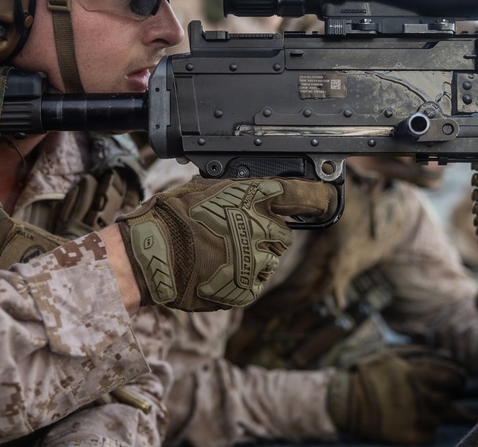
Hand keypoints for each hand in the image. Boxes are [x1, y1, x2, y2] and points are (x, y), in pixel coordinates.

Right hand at [117, 178, 337, 311]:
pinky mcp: (247, 288)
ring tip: (220, 253)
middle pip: (283, 233)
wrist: (151, 255)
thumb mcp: (206, 188)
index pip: (301, 195)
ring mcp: (256, 261)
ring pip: (270, 259)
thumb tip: (256, 193)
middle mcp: (261, 228)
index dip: (317, 197)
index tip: (326, 199)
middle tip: (235, 233)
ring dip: (254, 257)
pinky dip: (242, 278)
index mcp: (252, 198)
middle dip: (266, 233)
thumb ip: (238, 191)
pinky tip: (217, 269)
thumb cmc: (172, 216)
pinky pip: (255, 282)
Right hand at [327, 346, 470, 443]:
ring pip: (442, 415)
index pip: (456, 378)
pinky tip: (408, 417)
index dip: (456, 378)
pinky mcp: (417, 436)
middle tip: (426, 392)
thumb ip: (422, 354)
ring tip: (413, 404)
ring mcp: (422, 419)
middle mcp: (425, 398)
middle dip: (443, 394)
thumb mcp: (392, 356)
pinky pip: (432, 431)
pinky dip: (425, 425)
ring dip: (434, 409)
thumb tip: (448, 354)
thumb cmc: (369, 375)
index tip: (450, 380)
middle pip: (451, 397)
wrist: (347, 403)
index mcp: (420, 375)